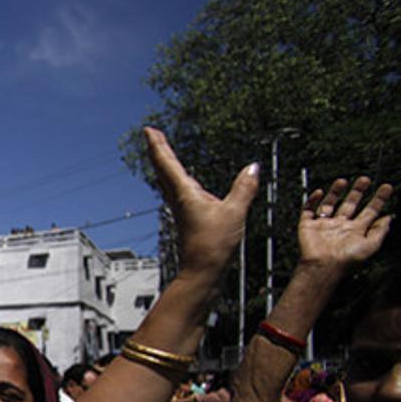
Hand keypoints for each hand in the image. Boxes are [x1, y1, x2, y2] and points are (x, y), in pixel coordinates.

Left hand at [144, 127, 259, 274]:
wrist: (202, 272)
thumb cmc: (212, 245)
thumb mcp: (234, 213)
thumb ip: (244, 188)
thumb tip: (253, 167)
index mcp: (184, 194)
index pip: (167, 163)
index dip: (157, 145)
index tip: (148, 130)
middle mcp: (178, 200)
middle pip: (163, 170)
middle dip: (158, 151)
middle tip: (151, 135)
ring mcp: (181, 209)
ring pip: (168, 181)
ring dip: (165, 164)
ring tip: (163, 151)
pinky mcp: (187, 218)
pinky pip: (179, 192)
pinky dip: (177, 179)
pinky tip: (184, 182)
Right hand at [298, 176, 392, 268]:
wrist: (323, 266)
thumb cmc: (346, 260)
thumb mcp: (372, 245)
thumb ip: (381, 230)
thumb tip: (389, 217)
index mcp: (356, 232)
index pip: (370, 211)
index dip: (378, 199)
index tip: (386, 188)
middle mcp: (341, 227)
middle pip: (350, 204)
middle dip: (358, 191)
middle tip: (365, 179)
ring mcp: (325, 225)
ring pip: (330, 204)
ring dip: (336, 192)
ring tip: (343, 180)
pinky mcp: (308, 226)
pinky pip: (308, 210)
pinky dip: (312, 200)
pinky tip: (319, 192)